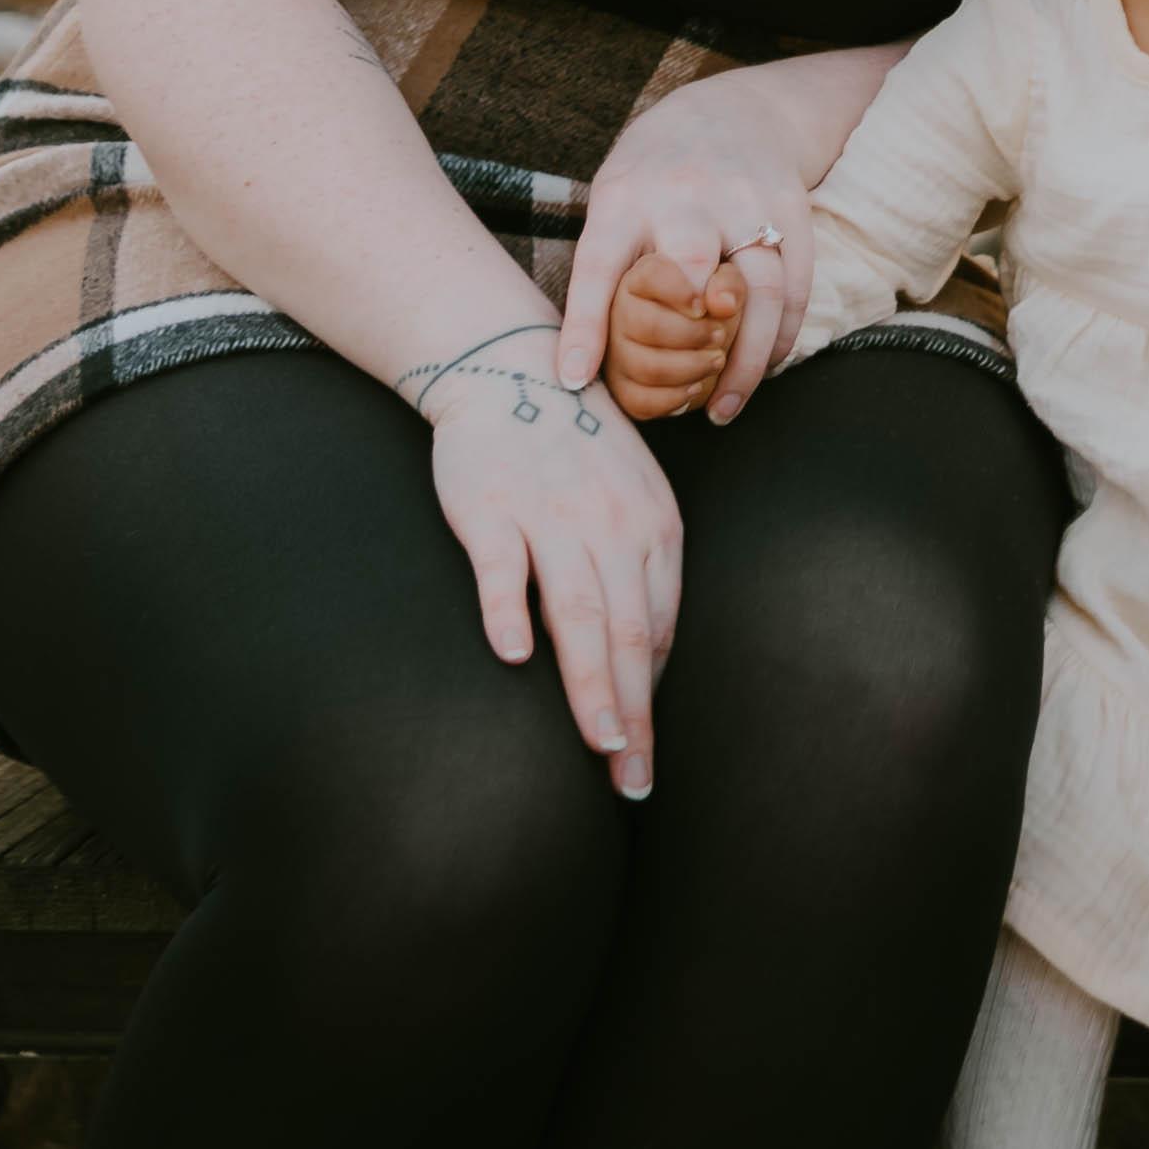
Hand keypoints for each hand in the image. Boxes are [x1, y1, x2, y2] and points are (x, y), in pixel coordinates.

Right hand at [404, 321, 682, 798]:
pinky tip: (515, 656)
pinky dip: (509, 609)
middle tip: (633, 780)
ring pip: (578, 610)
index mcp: (653, 526)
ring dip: (591, 682)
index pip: (657, 628)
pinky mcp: (490, 509)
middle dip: (634, 714)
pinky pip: (502, 566)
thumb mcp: (632, 500)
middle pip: (628, 632)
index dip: (652, 698)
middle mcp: (611, 524)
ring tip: (600, 744)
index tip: (645, 758)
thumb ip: (640, 574)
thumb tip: (648, 661)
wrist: (512, 367)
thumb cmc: (578, 449)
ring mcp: (550, 515)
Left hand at [557, 71, 828, 426]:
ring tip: (723, 408)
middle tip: (678, 391)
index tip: (575, 380)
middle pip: (690, 263)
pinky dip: (782, 335)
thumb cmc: (656, 173)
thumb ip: (610, 265)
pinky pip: (796, 284)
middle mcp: (686, 194)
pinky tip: (765, 366)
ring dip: (745, 358)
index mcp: (626, 195)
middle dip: (686, 328)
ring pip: (759, 287)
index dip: (585, 326)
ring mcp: (746, 200)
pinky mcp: (792, 210)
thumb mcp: (615, 197)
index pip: (600, 264)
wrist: (736, 110)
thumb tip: (585, 360)